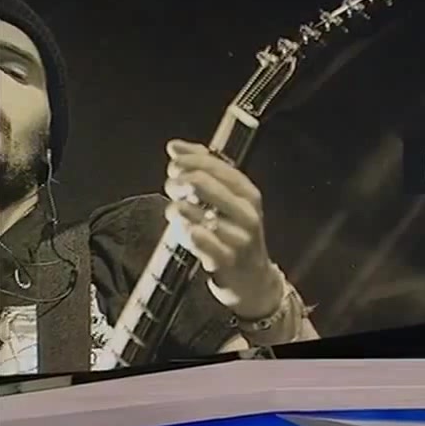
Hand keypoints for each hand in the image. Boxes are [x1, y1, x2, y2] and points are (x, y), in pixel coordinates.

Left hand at [163, 139, 282, 318]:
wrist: (252, 278)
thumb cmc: (236, 234)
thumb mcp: (229, 199)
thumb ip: (205, 169)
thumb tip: (176, 146)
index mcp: (249, 194)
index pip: (216, 166)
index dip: (190, 160)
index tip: (175, 162)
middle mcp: (247, 213)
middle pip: (201, 183)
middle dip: (177, 182)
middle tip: (172, 188)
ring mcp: (238, 237)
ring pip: (191, 211)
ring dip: (176, 209)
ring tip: (178, 214)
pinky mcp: (225, 260)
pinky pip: (194, 238)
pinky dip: (183, 232)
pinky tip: (185, 231)